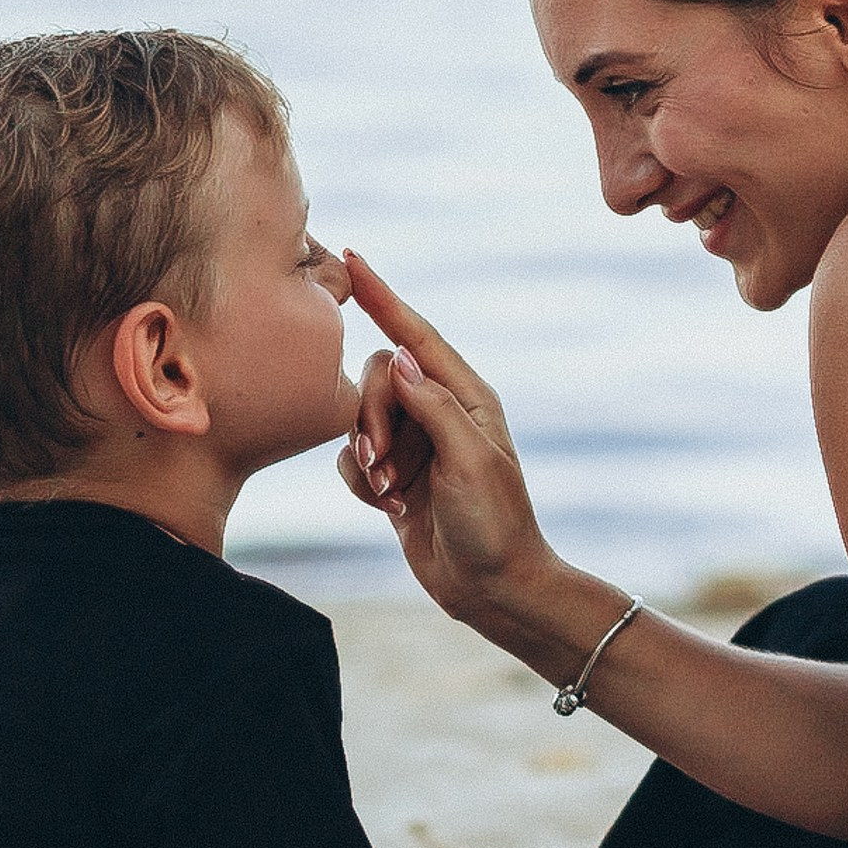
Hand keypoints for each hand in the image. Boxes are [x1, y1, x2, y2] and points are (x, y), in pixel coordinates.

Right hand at [338, 252, 556, 622]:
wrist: (493, 588)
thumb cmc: (496, 524)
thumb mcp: (471, 460)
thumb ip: (434, 407)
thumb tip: (399, 360)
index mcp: (468, 397)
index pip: (418, 336)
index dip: (385, 297)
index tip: (352, 259)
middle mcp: (439, 413)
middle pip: (378, 378)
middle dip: (370, 415)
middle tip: (385, 463)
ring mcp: (414, 445)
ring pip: (357, 418)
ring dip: (366, 453)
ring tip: (392, 491)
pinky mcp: (393, 478)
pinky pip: (350, 459)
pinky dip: (361, 480)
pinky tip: (387, 505)